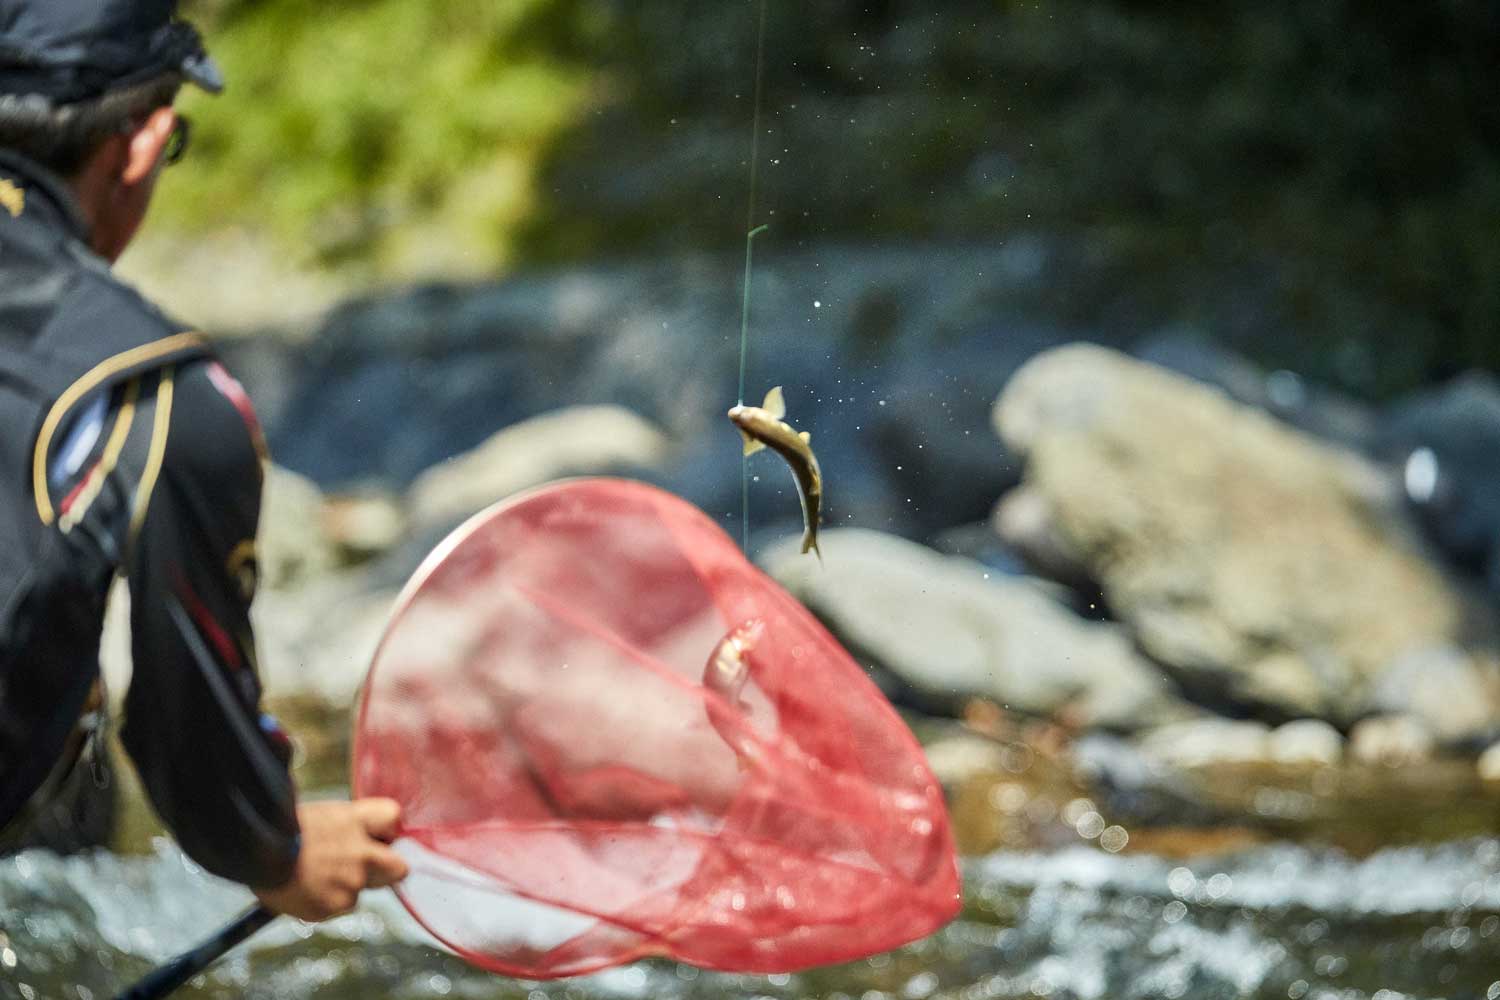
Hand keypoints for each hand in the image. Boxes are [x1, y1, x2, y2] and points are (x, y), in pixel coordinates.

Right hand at [253, 798, 409, 920]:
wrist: (251, 853)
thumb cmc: (278, 828)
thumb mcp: (319, 816)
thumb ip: (347, 828)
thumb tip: (360, 837)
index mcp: (356, 821)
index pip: (394, 818)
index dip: (387, 829)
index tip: (377, 834)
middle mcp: (361, 853)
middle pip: (399, 868)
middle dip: (386, 870)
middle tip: (363, 867)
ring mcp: (349, 883)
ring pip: (361, 891)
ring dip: (344, 888)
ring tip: (313, 876)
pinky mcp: (332, 907)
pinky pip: (336, 907)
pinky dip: (323, 903)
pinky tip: (302, 890)